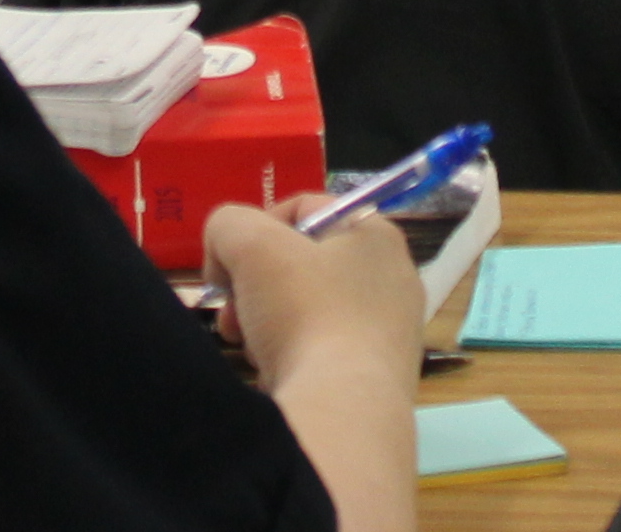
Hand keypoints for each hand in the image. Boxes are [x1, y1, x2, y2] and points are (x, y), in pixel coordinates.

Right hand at [203, 203, 428, 529]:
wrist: (342, 410)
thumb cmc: (305, 312)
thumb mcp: (250, 244)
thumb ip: (228, 225)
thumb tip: (226, 255)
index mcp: (377, 235)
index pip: (304, 210)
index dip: (257, 228)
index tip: (231, 265)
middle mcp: (394, 280)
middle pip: (302, 265)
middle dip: (255, 285)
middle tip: (232, 312)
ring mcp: (391, 334)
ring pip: (308, 311)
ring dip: (266, 323)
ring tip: (249, 346)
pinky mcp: (379, 379)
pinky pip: (323, 353)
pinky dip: (293, 358)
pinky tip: (277, 375)